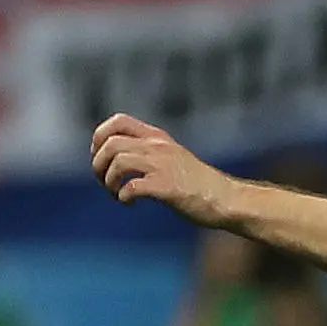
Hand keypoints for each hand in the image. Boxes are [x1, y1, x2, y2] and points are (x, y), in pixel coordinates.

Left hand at [90, 114, 235, 227]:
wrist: (228, 200)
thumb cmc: (200, 185)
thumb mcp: (175, 157)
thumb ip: (151, 152)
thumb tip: (118, 159)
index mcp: (159, 138)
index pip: (118, 121)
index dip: (100, 137)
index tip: (101, 156)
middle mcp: (159, 148)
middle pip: (110, 144)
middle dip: (98, 165)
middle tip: (105, 182)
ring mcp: (163, 166)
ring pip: (117, 163)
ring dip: (108, 182)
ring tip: (116, 194)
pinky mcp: (166, 187)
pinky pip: (131, 187)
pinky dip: (123, 197)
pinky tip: (130, 204)